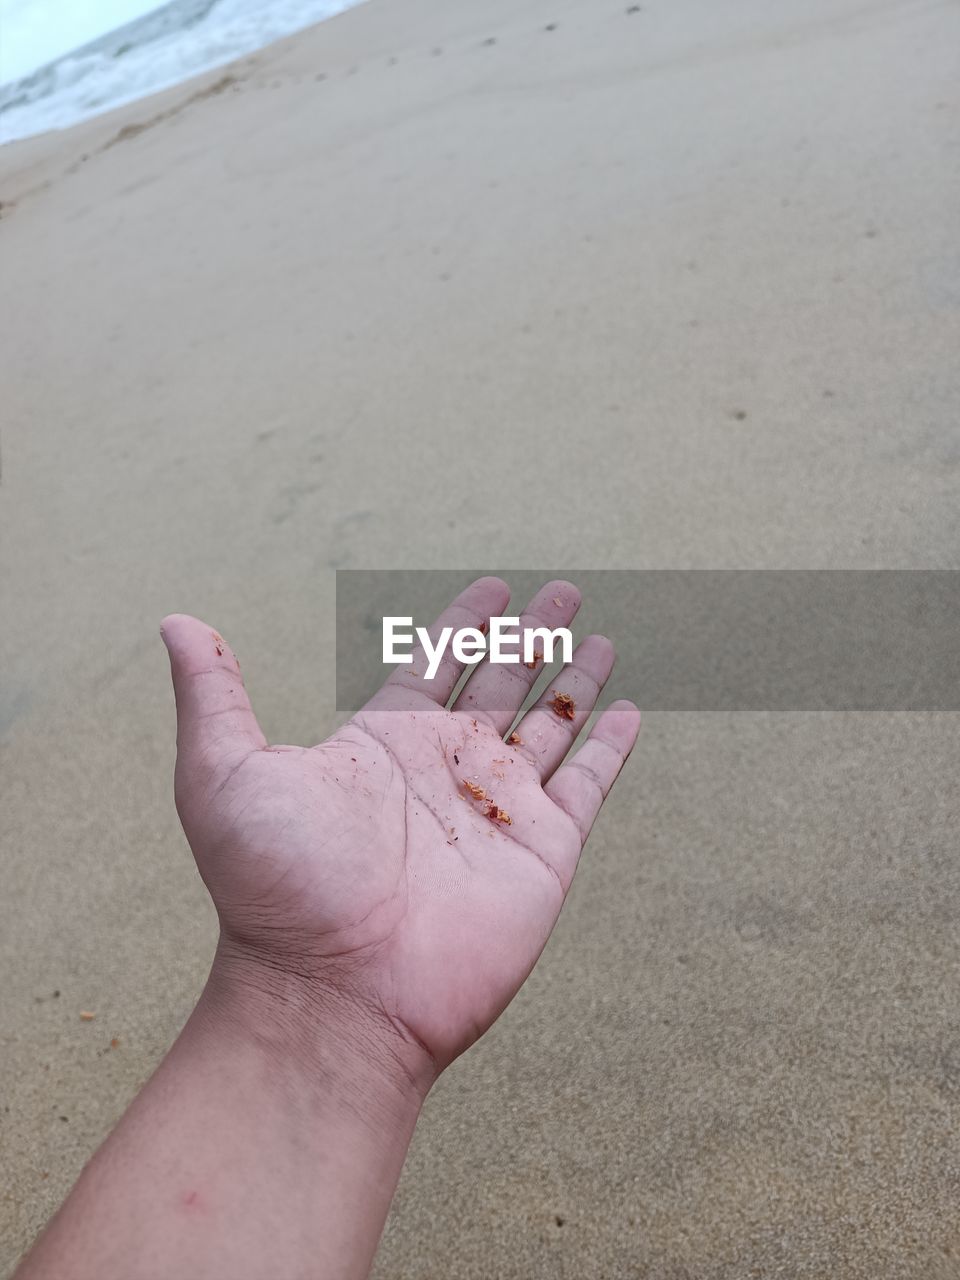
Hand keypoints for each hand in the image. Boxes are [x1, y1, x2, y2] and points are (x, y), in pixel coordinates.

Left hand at [161, 578, 639, 1093]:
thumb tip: (176, 621)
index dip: (464, 622)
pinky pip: (588, 785)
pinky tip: (627, 711)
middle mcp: (445, 770)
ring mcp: (497, 810)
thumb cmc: (273, 890)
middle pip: (501, 682)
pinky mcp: (542, 853)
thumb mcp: (224, 774)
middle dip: (532, 634)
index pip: (433, 665)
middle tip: (562, 590)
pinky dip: (611, 748)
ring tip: (599, 633)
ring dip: (576, 678)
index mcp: (383, 744)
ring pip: (551, 724)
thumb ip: (214, 694)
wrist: (334, 995)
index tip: (493, 587)